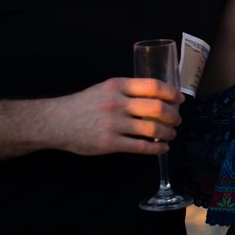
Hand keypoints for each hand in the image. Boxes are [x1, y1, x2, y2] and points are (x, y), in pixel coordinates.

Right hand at [44, 77, 184, 156]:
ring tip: (171, 135)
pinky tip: (162, 148)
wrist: (55, 122)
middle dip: (173, 116)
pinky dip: (156, 148)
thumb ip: (127, 90)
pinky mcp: (108, 143)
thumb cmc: (83, 105)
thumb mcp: (104, 88)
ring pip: (152, 129)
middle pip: (157, 108)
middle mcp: (116, 103)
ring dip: (167, 133)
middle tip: (177, 120)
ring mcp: (113, 124)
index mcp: (117, 86)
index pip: (153, 86)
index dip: (171, 93)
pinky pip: (140, 146)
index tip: (180, 99)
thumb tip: (157, 96)